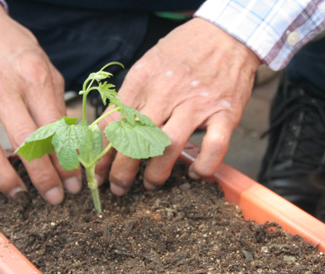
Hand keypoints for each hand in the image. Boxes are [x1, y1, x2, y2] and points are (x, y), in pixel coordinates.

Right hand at [0, 0, 80, 203]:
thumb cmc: (17, 52)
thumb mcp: (48, 70)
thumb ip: (59, 105)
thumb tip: (74, 145)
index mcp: (32, 77)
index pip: (54, 129)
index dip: (66, 161)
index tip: (74, 184)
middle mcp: (0, 87)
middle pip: (26, 142)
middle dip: (44, 177)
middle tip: (55, 198)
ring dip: (5, 178)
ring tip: (21, 194)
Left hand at [95, 17, 260, 195]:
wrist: (227, 34)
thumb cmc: (184, 51)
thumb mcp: (149, 64)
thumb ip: (131, 95)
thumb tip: (108, 129)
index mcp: (144, 79)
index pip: (114, 122)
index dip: (102, 153)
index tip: (98, 173)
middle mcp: (168, 92)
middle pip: (136, 138)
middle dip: (122, 170)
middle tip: (118, 188)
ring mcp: (198, 103)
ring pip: (169, 146)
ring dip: (157, 173)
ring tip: (151, 184)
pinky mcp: (226, 112)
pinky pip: (214, 147)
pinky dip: (204, 166)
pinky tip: (196, 174)